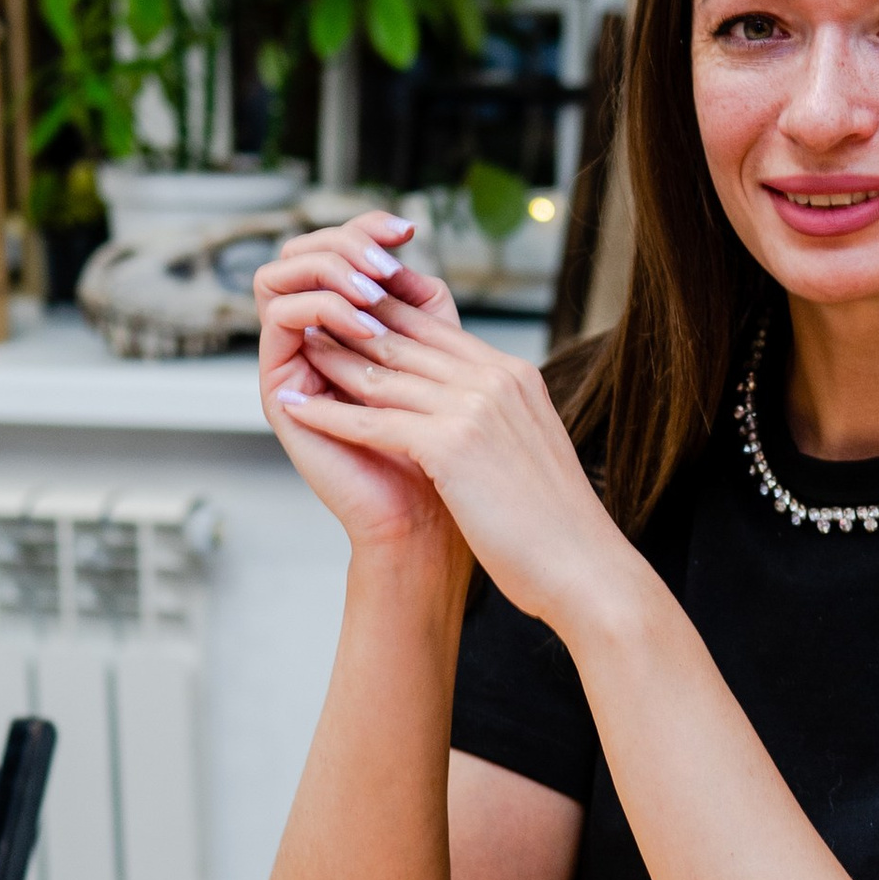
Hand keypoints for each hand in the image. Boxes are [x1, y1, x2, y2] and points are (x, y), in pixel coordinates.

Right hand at [256, 216, 462, 560]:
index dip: (365, 227)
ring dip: (327, 269)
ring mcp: (291, 364)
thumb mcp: (440, 362)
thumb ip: (422, 309)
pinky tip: (365, 322)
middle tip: (388, 257)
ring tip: (374, 288)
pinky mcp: (279, 391)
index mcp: (345, 327)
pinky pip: (278, 321)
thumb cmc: (444, 449)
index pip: (336, 250)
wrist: (432, 518)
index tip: (408, 227)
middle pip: (297, 252)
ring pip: (276, 275)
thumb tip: (409, 252)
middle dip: (344, 241)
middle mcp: (310, 340)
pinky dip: (320, 307)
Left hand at [272, 302, 635, 642]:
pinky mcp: (452, 445)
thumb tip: (465, 414)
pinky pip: (374, 420)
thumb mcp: (526, 448)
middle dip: (352, 325)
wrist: (583, 568)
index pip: (439, 329)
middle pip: (407, 339)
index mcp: (514, 376)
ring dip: (332, 360)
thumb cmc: (554, 523)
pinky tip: (296, 408)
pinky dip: (329, 413)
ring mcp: (475, 407)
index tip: (349, 311)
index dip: (389, 317)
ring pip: (385, 373)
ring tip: (294, 351)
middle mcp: (496, 380)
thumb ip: (497, 416)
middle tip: (308, 315)